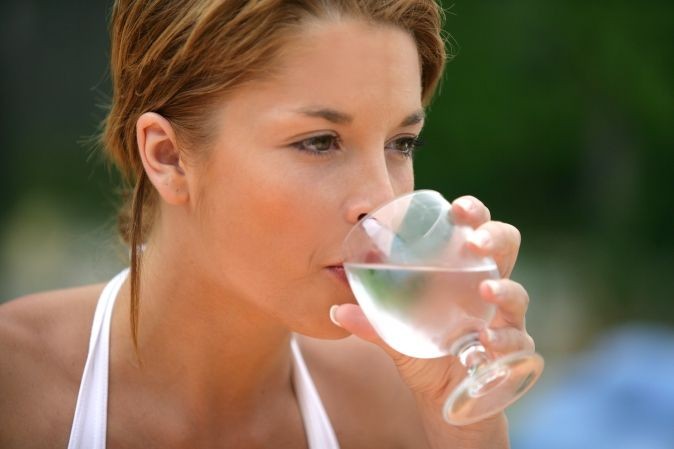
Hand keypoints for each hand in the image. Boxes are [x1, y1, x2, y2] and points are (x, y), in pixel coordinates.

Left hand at [332, 195, 534, 415]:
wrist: (444, 397)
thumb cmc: (423, 352)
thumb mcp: (394, 335)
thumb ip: (371, 322)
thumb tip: (336, 309)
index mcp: (460, 269)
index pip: (473, 228)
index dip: (472, 212)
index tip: (457, 208)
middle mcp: (486, 285)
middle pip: (506, 246)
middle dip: (495, 236)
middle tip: (476, 241)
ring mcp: (504, 317)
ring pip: (517, 292)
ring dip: (504, 288)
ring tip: (487, 289)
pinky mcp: (513, 350)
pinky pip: (518, 340)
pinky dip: (505, 339)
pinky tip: (487, 341)